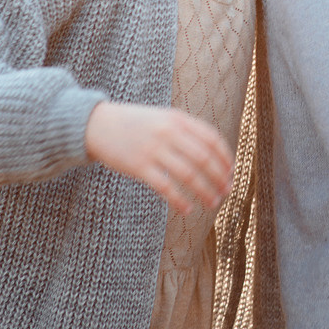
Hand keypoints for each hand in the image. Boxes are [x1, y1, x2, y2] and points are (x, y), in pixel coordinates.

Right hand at [84, 101, 232, 213]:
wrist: (97, 124)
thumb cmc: (135, 124)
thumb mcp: (163, 118)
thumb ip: (186, 130)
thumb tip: (214, 155)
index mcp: (178, 119)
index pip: (212, 139)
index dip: (225, 158)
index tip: (231, 173)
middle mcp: (168, 132)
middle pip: (204, 159)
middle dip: (219, 178)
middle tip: (226, 191)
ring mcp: (153, 149)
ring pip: (189, 175)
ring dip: (205, 191)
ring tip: (213, 202)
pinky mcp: (139, 166)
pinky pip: (166, 187)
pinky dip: (180, 200)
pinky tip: (187, 209)